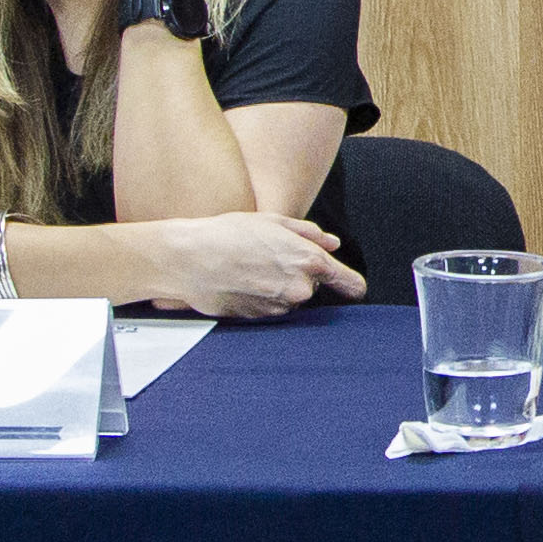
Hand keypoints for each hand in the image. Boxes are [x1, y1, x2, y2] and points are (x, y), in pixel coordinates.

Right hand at [134, 212, 361, 318]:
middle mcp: (300, 289)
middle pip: (313, 288)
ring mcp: (279, 308)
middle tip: (269, 258)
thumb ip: (309, 234)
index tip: (353, 289)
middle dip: (298, 275)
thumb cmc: (228, 234)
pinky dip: (261, 298)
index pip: (350, 284)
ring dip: (278, 287)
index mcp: (309, 261)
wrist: (188, 259)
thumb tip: (332, 244)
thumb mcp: (272, 222)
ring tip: (249, 268)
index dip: (352, 286)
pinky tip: (241, 282)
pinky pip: (270, 309)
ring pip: (290, 299)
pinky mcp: (259, 319)